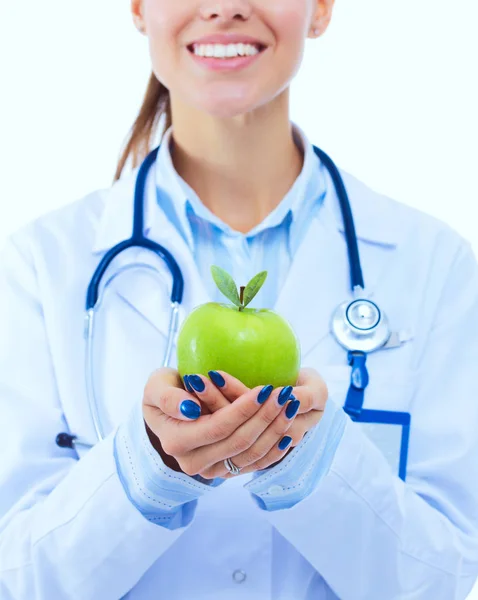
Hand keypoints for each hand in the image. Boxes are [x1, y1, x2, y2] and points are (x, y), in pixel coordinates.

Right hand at [142, 368, 306, 478]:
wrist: (164, 416)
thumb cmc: (163, 392)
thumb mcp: (156, 386)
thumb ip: (168, 397)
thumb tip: (191, 409)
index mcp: (177, 441)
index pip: (219, 426)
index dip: (245, 409)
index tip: (266, 388)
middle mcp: (194, 463)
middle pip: (239, 442)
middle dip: (266, 417)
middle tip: (284, 393)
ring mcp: (211, 471)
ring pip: (251, 455)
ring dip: (275, 431)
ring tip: (290, 405)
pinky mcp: (225, 471)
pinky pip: (254, 465)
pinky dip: (273, 450)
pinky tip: (287, 431)